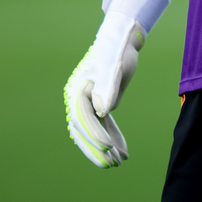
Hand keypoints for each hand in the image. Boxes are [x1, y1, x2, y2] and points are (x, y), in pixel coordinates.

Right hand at [64, 0, 169, 167]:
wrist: (121, 37)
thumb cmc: (117, 48)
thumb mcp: (114, 66)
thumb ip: (108, 88)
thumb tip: (103, 112)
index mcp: (77, 89)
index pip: (84, 118)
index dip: (95, 134)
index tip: (108, 147)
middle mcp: (79, 97)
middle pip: (84, 130)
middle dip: (97, 149)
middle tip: (112, 164)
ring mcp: (88, 101)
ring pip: (93, 131)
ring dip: (105, 147)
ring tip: (120, 162)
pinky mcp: (100, 102)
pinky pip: (103, 124)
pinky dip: (112, 136)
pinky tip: (123, 150)